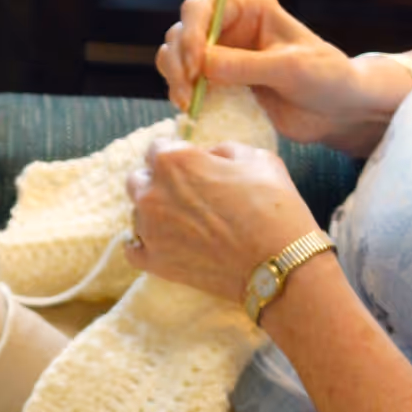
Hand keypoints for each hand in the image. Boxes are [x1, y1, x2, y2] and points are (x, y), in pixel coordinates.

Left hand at [122, 138, 315, 304]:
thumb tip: (208, 156)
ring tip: (184, 223)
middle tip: (186, 194)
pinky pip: (132, 249)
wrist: (279, 264)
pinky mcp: (154, 263)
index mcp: (174, 161)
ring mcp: (149, 231)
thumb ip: (223, 150)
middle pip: (139, 179)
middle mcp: (152, 193)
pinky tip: (162, 243)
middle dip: (157, 182)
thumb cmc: (273, 206)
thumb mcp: (257, 158)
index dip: (177, 154)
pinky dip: (144, 244)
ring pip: (138, 213)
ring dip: (154, 213)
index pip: (157, 147)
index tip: (191, 165)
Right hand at [155, 0, 399, 151]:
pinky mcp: (219, 80)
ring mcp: (222, 52)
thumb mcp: (290, 69)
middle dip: (178, 61)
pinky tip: (192, 110)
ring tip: (189, 104)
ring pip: (176, 56)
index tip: (194, 66)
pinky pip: (185, 82)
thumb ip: (245, 66)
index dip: (190, 34)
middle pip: (181, 31)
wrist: (338, 110)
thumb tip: (201, 65)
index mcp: (250, 5)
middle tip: (189, 94)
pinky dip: (181, 94)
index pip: (202, 7)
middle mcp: (230, 23)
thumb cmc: (326, 78)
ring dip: (174, 79)